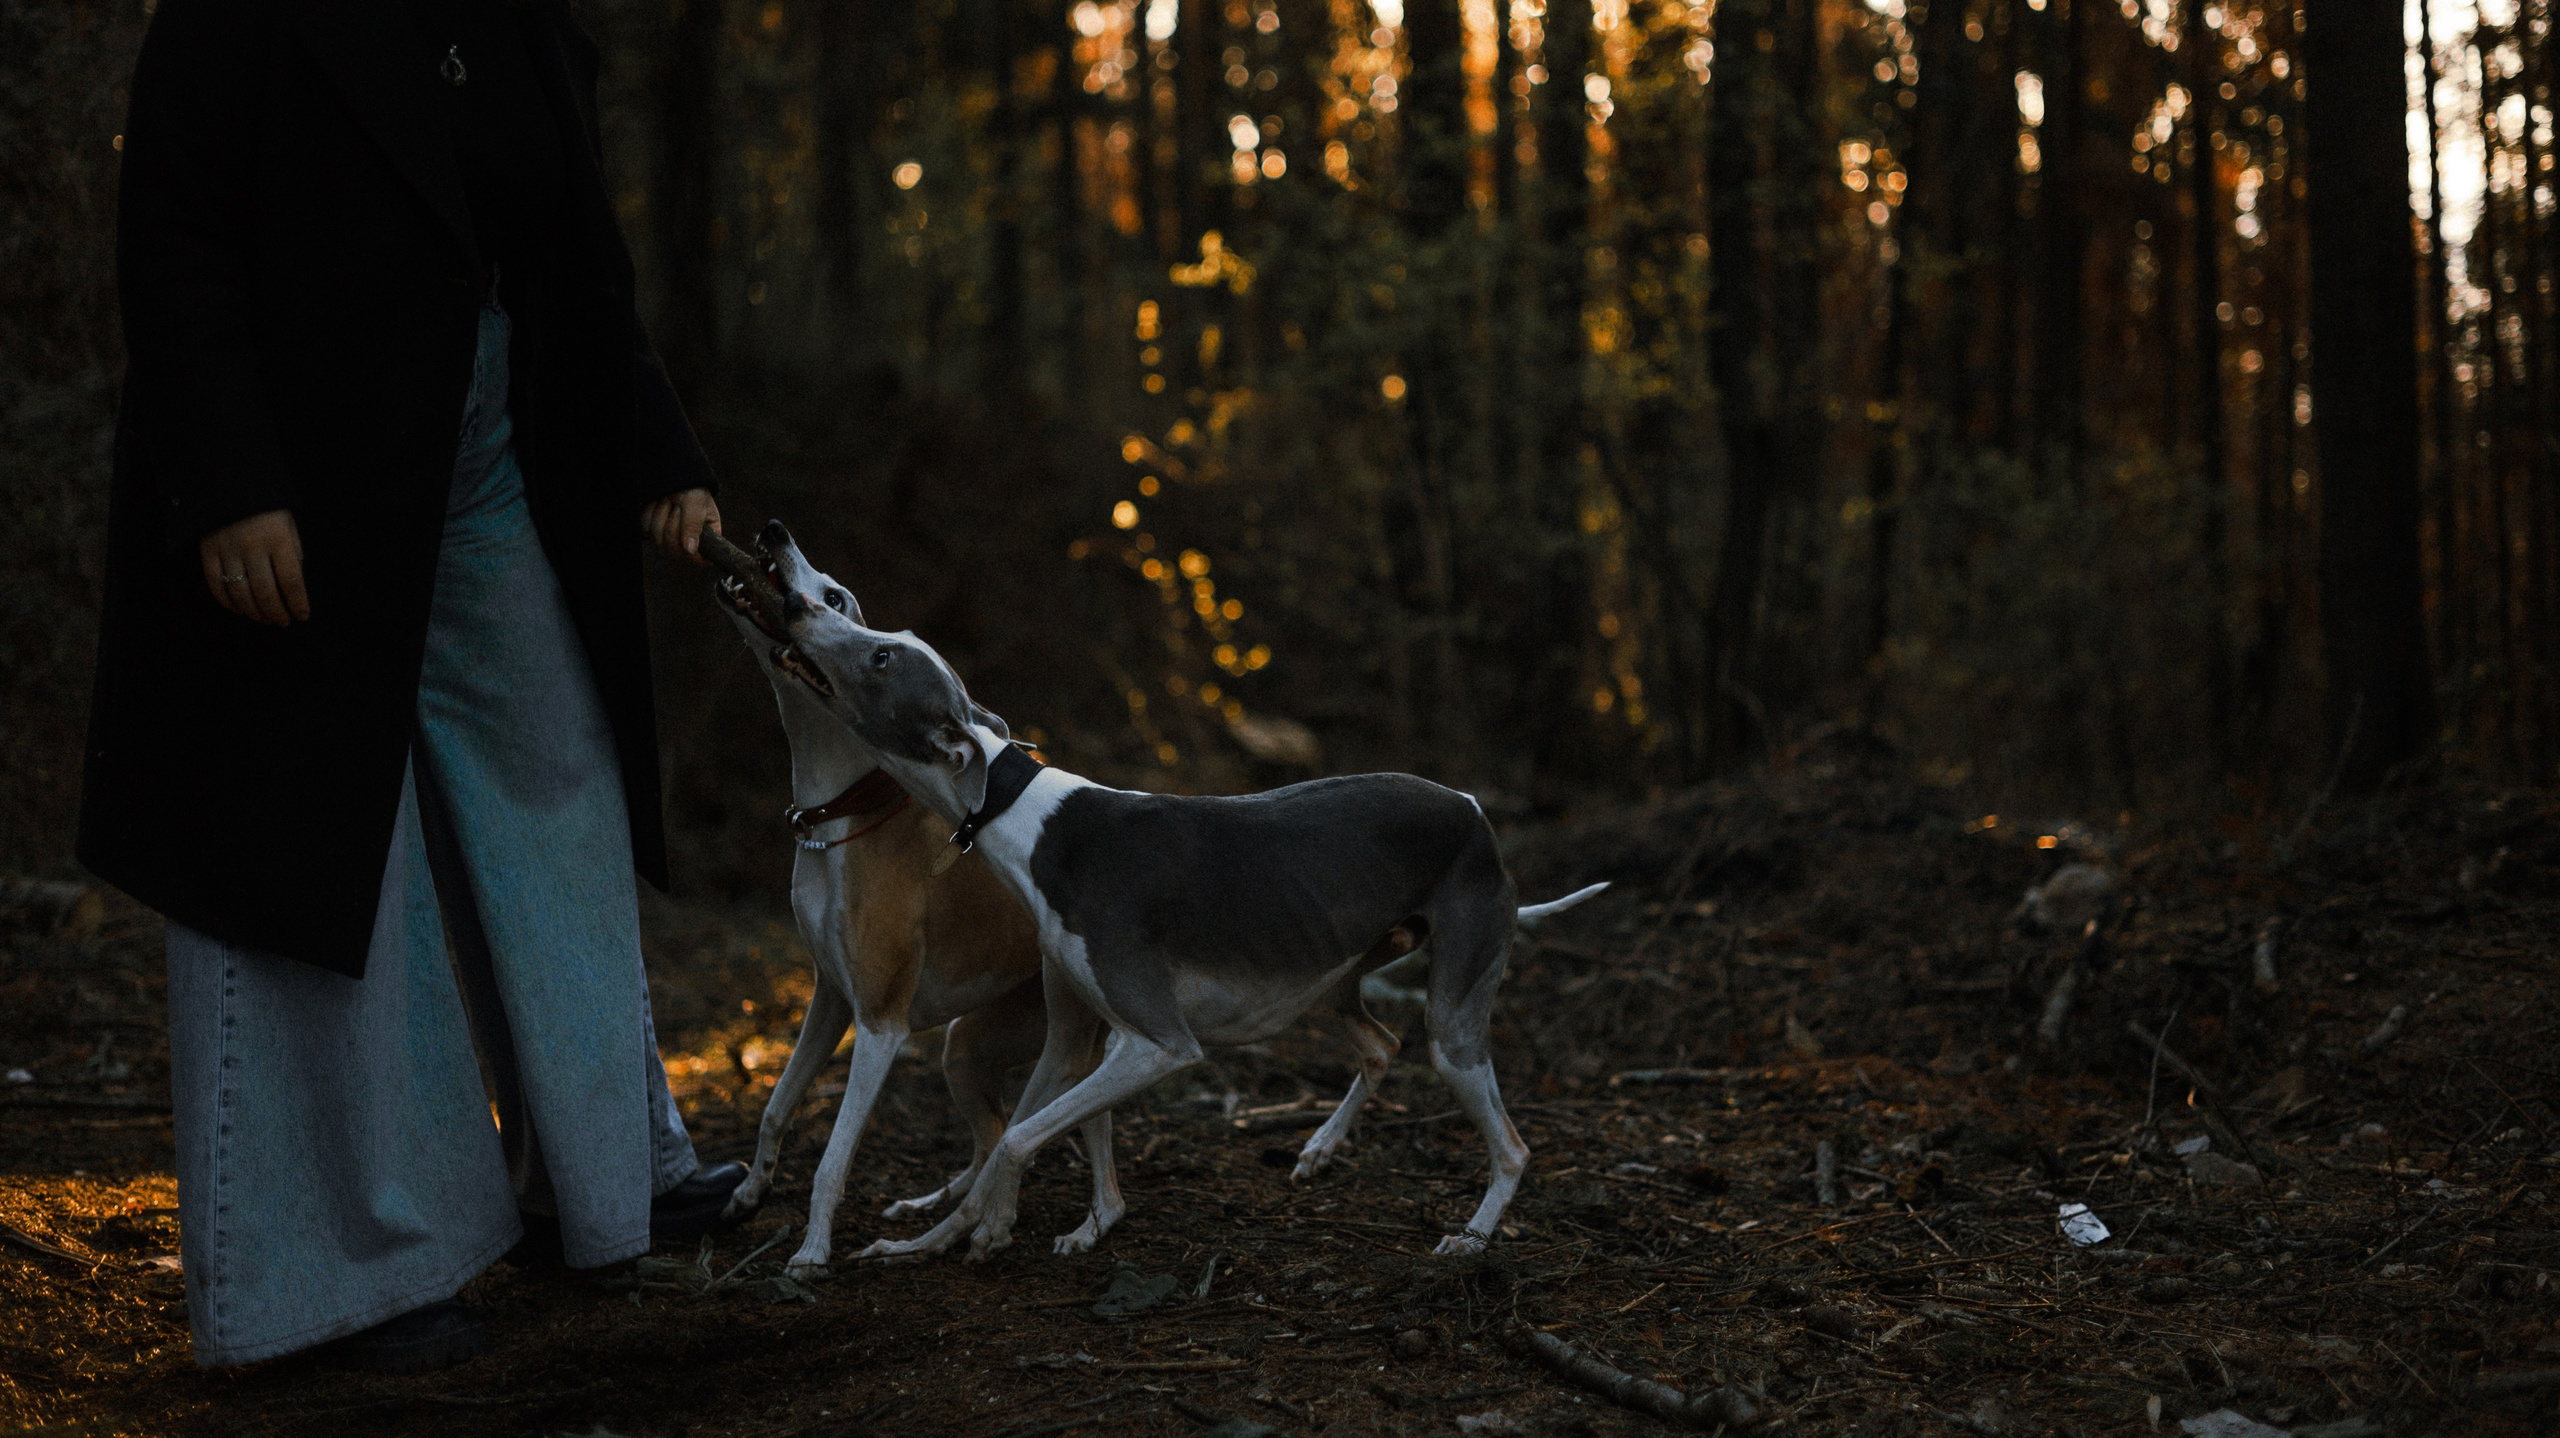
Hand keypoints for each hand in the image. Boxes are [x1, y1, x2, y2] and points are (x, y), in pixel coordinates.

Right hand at [198, 509, 308, 626]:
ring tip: (264, 618)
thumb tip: (294, 583)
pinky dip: (227, 601)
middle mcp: (252, 547)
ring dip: (253, 611)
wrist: (228, 481)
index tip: (302, 616)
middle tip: (282, 622)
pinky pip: (215, 583)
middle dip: (276, 612)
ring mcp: (227, 550)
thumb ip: (293, 553)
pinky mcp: (207, 551)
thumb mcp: (288, 524)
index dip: (297, 603)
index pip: (291, 581)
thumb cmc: (265, 506)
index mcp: (278, 539)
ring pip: (240, 592)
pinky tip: (239, 608)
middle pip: (265, 592)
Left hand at [641, 488, 720, 563]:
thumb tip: (691, 550)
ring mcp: (668, 537)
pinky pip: (646, 528)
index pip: (701, 560)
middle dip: (674, 528)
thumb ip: (694, 526)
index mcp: (706, 538)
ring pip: (659, 540)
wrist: (674, 475)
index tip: (689, 546)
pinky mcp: (653, 530)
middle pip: (675, 552)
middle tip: (677, 509)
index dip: (694, 557)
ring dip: (662, 516)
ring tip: (669, 502)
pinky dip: (651, 513)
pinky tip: (658, 503)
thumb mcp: (697, 504)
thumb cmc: (693, 489)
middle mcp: (686, 542)